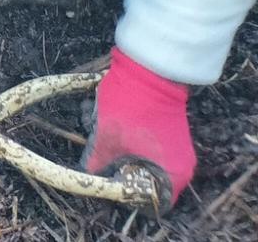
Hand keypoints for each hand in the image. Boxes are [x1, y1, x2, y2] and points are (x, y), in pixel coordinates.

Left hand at [85, 48, 193, 207]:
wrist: (149, 69)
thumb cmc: (131, 106)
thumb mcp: (106, 137)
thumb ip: (98, 163)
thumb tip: (88, 175)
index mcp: (172, 176)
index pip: (147, 200)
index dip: (122, 193)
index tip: (102, 181)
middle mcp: (181, 167)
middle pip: (141, 179)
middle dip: (115, 166)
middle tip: (97, 153)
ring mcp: (176, 149)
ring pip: (139, 160)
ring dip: (116, 148)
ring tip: (98, 127)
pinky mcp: (168, 132)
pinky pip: (145, 145)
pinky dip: (125, 137)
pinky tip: (105, 118)